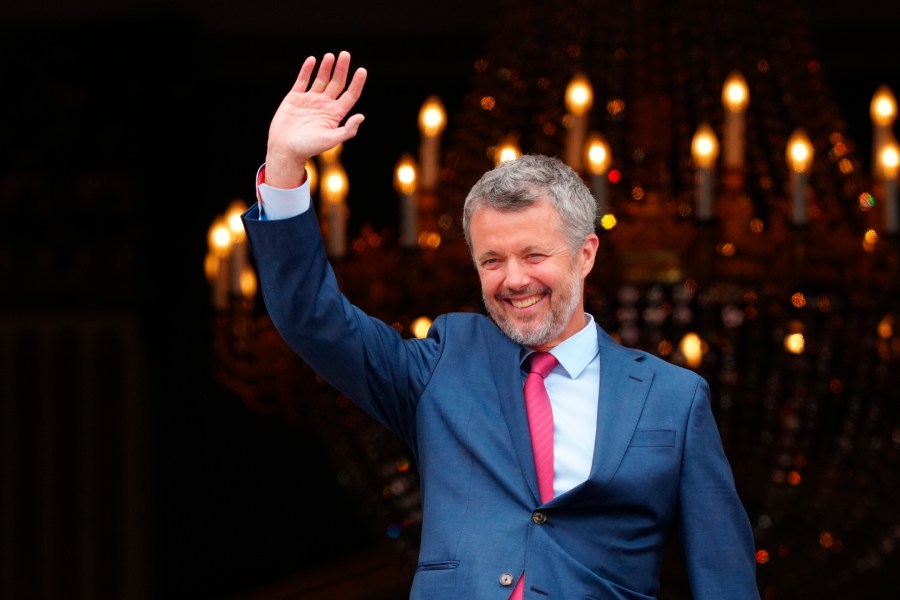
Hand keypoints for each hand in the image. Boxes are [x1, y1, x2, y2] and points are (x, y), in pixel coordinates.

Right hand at [265, 51, 366, 187]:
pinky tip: (312, 60)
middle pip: (336, 83)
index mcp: (335, 114)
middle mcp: (324, 105)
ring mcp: (310, 100)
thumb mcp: (331, 140)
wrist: (285, 149)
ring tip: (330, 56)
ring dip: (326, 67)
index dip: (356, 83)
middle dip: (341, 69)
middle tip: (345, 54)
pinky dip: (307, 70)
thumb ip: (347, 130)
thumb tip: (361, 116)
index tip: (362, 70)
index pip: (350, 95)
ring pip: (321, 79)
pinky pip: (302, 80)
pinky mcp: (295, 97)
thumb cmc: (308, 148)